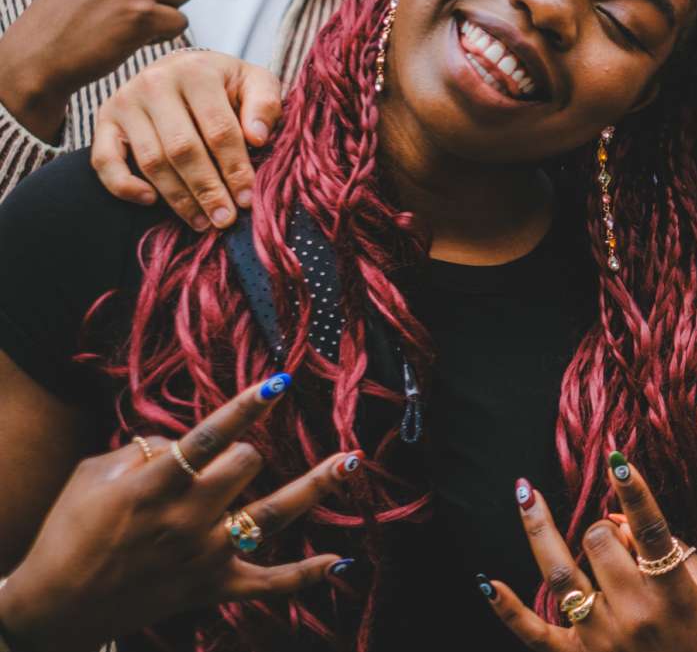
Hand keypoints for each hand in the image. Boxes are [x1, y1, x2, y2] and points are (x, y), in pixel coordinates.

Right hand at [0, 377, 355, 651]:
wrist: (57, 605)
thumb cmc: (69, 532)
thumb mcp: (91, 478)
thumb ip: (141, 450)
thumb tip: (183, 440)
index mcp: (151, 485)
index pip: (209, 436)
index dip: (246, 406)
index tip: (279, 381)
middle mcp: (185, 518)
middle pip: (245, 465)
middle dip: (244, 452)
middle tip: (227, 461)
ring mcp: (203, 555)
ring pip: (272, 513)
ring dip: (315, 486)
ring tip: (350, 461)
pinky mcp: (212, 587)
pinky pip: (268, 583)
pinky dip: (305, 576)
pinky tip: (340, 562)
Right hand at [91, 50, 281, 230]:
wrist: (183, 67)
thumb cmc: (224, 82)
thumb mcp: (253, 81)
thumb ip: (264, 104)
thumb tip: (258, 138)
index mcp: (196, 72)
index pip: (218, 129)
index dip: (234, 168)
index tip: (247, 198)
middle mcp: (155, 84)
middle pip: (182, 149)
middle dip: (207, 190)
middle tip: (225, 219)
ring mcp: (125, 102)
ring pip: (150, 160)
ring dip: (177, 197)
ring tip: (201, 221)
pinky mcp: (104, 120)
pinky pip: (105, 160)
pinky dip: (124, 185)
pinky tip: (151, 201)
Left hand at [483, 454, 696, 650]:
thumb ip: (680, 552)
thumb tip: (626, 523)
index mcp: (673, 594)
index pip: (652, 531)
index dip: (635, 494)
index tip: (618, 461)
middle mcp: (633, 615)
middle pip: (599, 543)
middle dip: (603, 528)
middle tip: (616, 538)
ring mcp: (599, 637)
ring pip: (562, 572)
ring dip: (542, 531)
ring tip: (527, 495)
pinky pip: (533, 632)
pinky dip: (506, 609)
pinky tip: (486, 582)